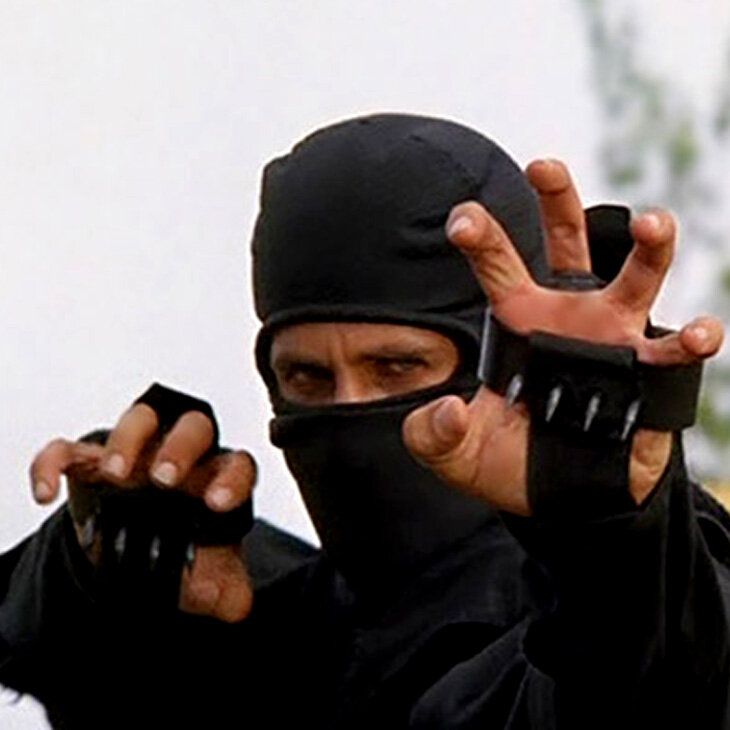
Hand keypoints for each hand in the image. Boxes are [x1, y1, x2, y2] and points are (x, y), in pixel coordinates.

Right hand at [29, 402, 255, 622]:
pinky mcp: (93, 461)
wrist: (140, 546)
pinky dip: (54, 463)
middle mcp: (183, 457)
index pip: (237, 465)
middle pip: (194, 429)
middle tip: (165, 479)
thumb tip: (234, 602)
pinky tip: (49, 490)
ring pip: (142, 421)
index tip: (217, 503)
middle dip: (180, 449)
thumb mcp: (206, 572)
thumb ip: (225, 588)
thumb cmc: (182, 545)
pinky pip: (71, 449)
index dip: (232, 480)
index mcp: (217, 479)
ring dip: (129, 440)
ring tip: (116, 476)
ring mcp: (140, 455)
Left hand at [403, 159, 723, 513]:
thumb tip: (447, 410)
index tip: (461, 217)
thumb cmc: (505, 463)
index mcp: (519, 321)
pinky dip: (693, 340)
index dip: (481, 239)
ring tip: (654, 223)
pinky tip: (699, 332)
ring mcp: (614, 340)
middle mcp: (569, 317)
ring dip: (650, 247)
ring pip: (636, 278)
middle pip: (569, 242)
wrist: (557, 499)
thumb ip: (431, 433)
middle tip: (541, 165)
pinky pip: (677, 352)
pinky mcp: (649, 376)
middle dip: (558, 200)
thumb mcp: (454, 451)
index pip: (498, 268)